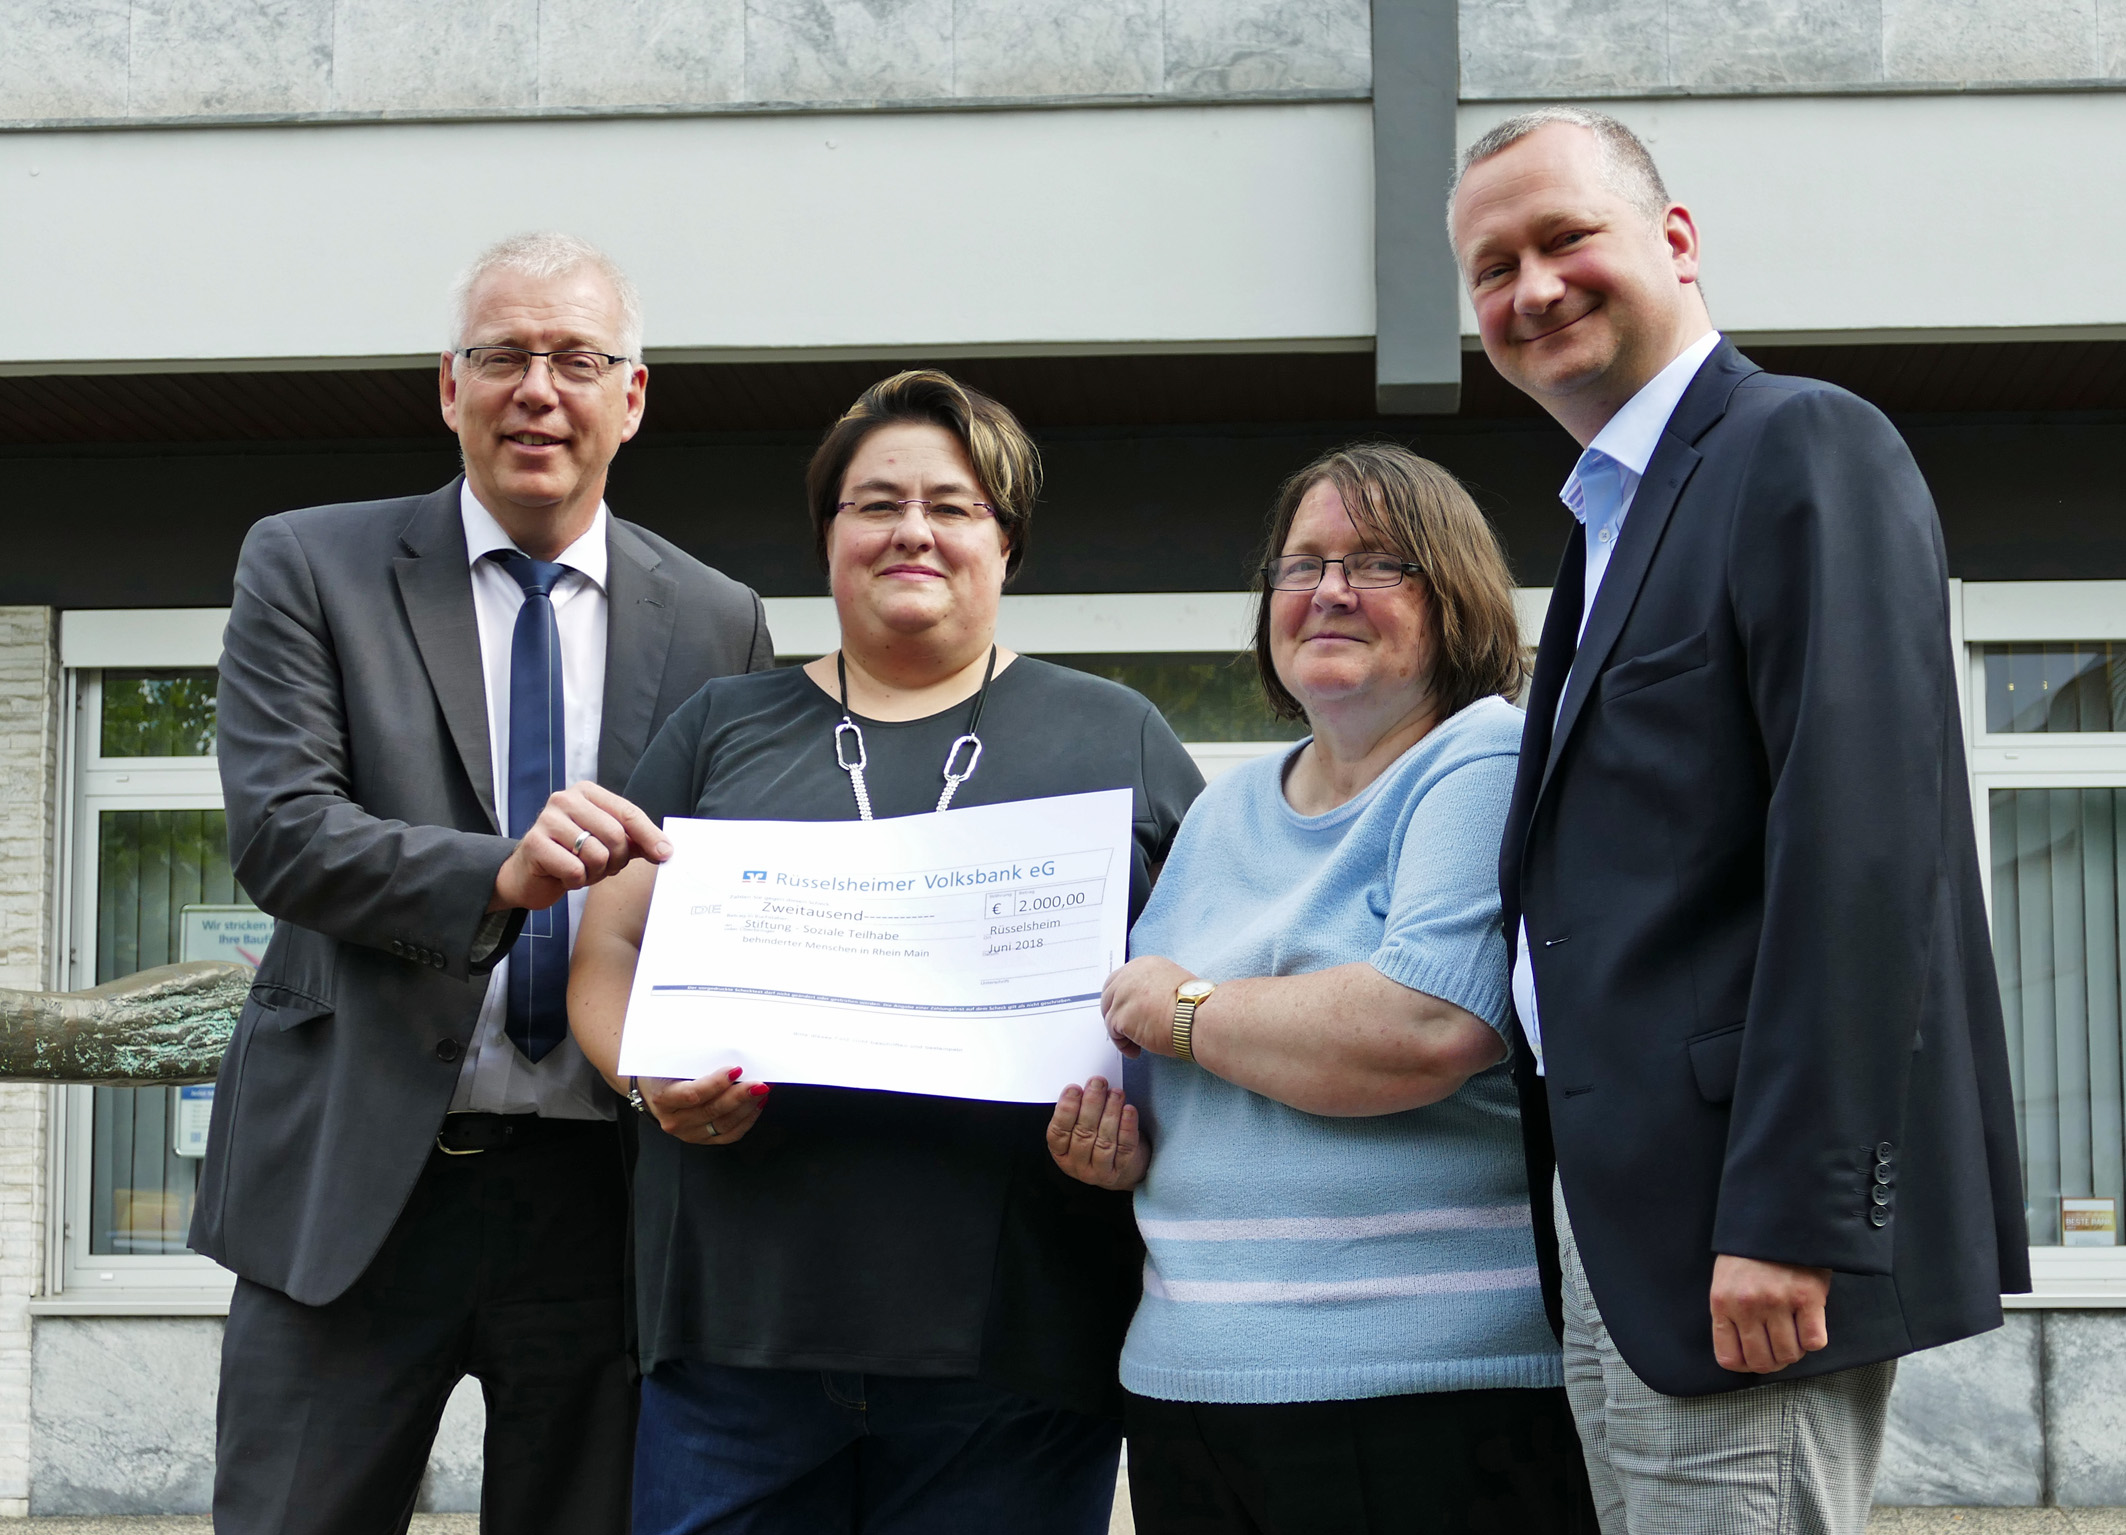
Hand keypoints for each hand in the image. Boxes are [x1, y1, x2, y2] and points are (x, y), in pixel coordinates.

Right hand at [491, 782, 673, 912]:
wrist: (530, 876)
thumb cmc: (573, 856)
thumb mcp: (607, 844)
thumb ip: (635, 842)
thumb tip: (665, 849)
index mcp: (587, 792)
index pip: (628, 813)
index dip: (649, 835)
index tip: (666, 854)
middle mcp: (566, 799)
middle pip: (616, 835)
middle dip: (617, 860)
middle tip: (604, 868)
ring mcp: (547, 819)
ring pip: (597, 854)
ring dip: (595, 873)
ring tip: (581, 870)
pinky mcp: (534, 844)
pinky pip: (575, 870)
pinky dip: (576, 881)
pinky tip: (564, 876)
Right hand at [637, 1067, 769, 1146]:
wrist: (653, 1089)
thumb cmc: (666, 1071)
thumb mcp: (673, 1061)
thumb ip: (698, 1060)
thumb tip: (731, 1054)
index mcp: (663, 1097)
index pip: (693, 1094)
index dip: (716, 1083)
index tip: (736, 1070)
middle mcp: (675, 1120)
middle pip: (712, 1110)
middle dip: (740, 1095)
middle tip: (759, 1082)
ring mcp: (689, 1132)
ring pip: (724, 1124)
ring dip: (747, 1106)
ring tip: (762, 1090)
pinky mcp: (702, 1138)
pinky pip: (729, 1134)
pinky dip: (747, 1119)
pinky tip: (756, 1105)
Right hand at [1047, 1076, 1150, 1189]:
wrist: (1121, 1166)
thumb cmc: (1096, 1139)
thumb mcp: (1079, 1127)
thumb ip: (1078, 1111)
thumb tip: (1085, 1086)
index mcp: (1060, 1152)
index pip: (1058, 1132)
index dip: (1065, 1110)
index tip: (1074, 1089)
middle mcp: (1077, 1164)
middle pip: (1083, 1134)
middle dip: (1091, 1105)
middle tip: (1098, 1083)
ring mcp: (1099, 1171)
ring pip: (1104, 1141)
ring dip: (1110, 1113)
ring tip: (1115, 1093)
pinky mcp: (1120, 1170)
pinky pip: (1125, 1148)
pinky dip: (1127, 1127)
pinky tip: (1128, 1110)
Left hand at [1100, 956, 1193, 1059]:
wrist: (1199, 1017)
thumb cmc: (1196, 1006)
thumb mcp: (1172, 983)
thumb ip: (1152, 988)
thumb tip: (1142, 1004)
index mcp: (1143, 964)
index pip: (1118, 980)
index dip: (1121, 1000)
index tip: (1125, 1013)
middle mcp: (1129, 975)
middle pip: (1108, 997)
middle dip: (1115, 1015)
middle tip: (1126, 1031)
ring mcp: (1122, 996)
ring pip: (1110, 1017)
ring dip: (1122, 1033)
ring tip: (1137, 1044)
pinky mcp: (1120, 1017)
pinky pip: (1115, 1035)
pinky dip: (1124, 1045)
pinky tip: (1137, 1050)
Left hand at [1710, 1254, 1832, 1372]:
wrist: (1778, 1218)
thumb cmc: (1750, 1251)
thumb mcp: (1726, 1279)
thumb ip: (1730, 1312)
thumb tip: (1742, 1351)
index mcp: (1723, 1302)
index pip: (1729, 1357)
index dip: (1745, 1365)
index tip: (1754, 1358)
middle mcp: (1748, 1306)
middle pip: (1762, 1361)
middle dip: (1772, 1363)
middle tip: (1779, 1352)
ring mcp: (1778, 1303)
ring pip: (1789, 1354)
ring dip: (1794, 1351)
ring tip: (1794, 1334)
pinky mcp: (1807, 1298)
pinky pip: (1814, 1342)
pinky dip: (1814, 1339)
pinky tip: (1809, 1324)